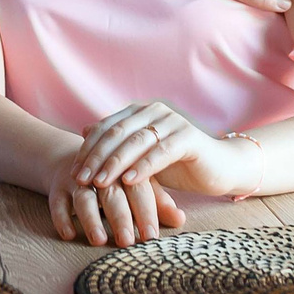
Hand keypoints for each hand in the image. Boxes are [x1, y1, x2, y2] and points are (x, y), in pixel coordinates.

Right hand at [45, 139, 185, 247]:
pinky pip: (56, 201)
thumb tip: (181, 220)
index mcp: (126, 170)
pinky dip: (61, 217)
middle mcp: (102, 174)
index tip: (151, 236)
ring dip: (90, 218)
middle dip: (119, 217)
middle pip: (111, 193)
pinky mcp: (57, 187)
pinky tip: (68, 234)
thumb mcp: (138, 185)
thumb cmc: (118, 178)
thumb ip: (158, 202)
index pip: (138, 188)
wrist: (79, 158)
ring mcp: (77, 180)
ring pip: (83, 197)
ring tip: (98, 240)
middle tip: (127, 241)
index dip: (145, 211)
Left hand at [73, 101, 258, 200]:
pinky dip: (143, 166)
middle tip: (80, 178)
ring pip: (136, 141)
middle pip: (118, 133)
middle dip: (96, 157)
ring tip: (99, 182)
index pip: (107, 127)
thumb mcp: (141, 157)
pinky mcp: (189, 137)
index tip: (73, 171)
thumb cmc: (178, 164)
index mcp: (141, 112)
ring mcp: (173, 122)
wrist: (220, 169)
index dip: (88, 149)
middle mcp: (155, 111)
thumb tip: (84, 130)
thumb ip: (117, 144)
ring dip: (115, 162)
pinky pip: (161, 152)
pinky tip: (128, 181)